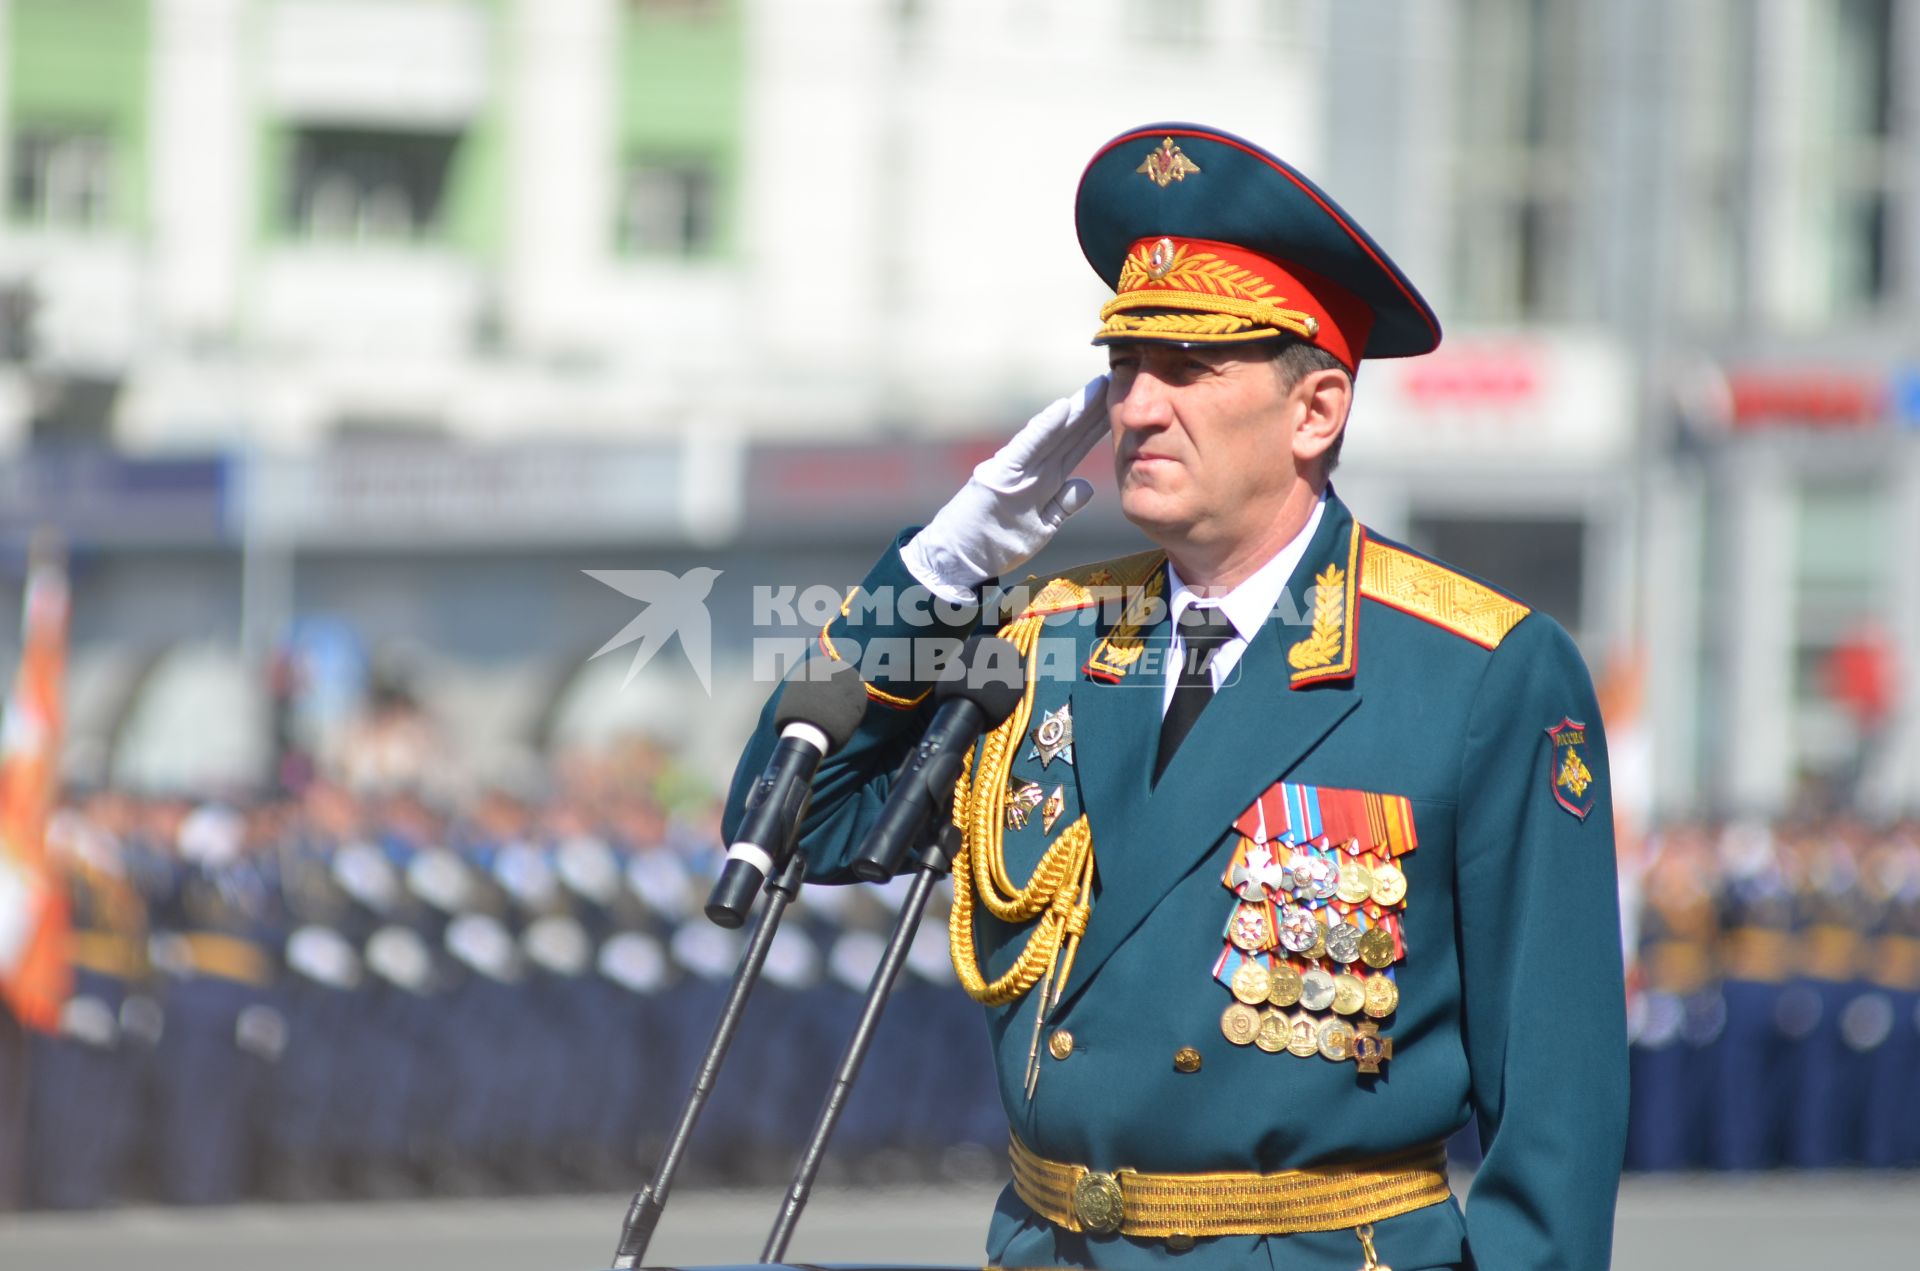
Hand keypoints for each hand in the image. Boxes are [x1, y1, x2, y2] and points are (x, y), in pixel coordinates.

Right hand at [903, 376, 1109, 600]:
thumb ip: (1062, 505)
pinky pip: (1026, 449)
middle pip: (1068, 436)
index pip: (1074, 448)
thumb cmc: (994, 544)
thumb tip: (1087, 485)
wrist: (956, 559)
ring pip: (1053, 436)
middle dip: (1092, 411)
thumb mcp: (1039, 527)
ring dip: (1075, 410)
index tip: (1119, 406)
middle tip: (1117, 383)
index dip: (1095, 427)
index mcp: (1042, 481)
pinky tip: (1061, 408)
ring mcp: (1014, 471)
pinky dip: (1043, 428)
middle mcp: (1030, 470)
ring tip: (1097, 388)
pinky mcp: (999, 477)